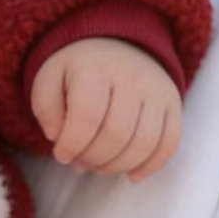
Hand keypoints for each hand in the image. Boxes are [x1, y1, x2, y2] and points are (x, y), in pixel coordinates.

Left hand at [30, 36, 182, 180]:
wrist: (115, 42)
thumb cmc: (77, 69)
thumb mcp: (49, 78)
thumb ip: (46, 108)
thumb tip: (58, 138)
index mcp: (94, 67)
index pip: (86, 117)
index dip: (72, 144)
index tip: (61, 154)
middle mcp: (130, 76)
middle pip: (116, 135)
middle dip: (94, 159)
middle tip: (79, 163)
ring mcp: (156, 90)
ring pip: (143, 145)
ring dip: (117, 166)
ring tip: (98, 166)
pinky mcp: (172, 103)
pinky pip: (168, 144)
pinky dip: (149, 167)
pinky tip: (130, 175)